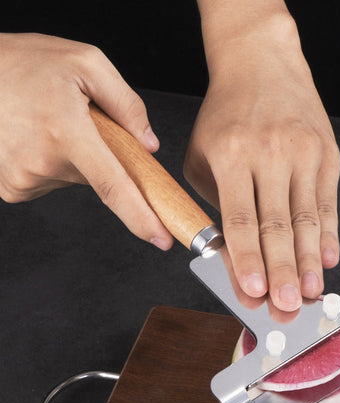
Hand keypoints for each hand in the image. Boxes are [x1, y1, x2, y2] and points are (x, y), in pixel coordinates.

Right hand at [0, 33, 172, 249]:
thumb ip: (127, 104)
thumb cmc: (28, 63)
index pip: (113, 186)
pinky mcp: (13, 188)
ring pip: (77, 179)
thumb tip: (149, 145)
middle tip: (77, 120)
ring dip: (75, 156)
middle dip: (102, 154)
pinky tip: (37, 138)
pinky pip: (54, 182)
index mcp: (66, 132)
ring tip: (50, 123)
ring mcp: (23, 179)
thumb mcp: (87, 63)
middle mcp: (42, 162)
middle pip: (101, 177)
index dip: (141, 217)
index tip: (162, 240)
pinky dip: (55, 164)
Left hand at [185, 3, 339, 311]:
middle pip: (278, 226)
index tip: (254, 292)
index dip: (248, 260)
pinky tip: (327, 259)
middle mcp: (270, 153)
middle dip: (282, 272)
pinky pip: (327, 202)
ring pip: (307, 219)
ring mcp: (303, 152)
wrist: (261, 63)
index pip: (240, 220)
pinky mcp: (327, 153)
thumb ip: (216, 205)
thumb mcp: (203, 156)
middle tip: (286, 307)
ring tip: (309, 293)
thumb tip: (235, 256)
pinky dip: (328, 234)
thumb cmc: (226, 116)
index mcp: (231, 154)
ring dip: (308, 262)